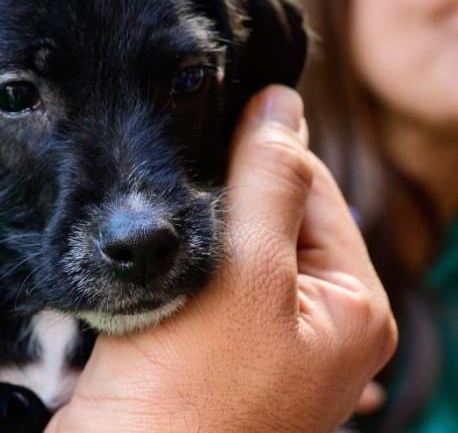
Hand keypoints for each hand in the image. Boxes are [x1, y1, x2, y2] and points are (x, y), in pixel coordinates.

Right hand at [48, 86, 397, 431]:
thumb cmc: (187, 392)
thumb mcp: (241, 276)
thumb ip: (266, 183)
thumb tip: (282, 103)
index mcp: (351, 306)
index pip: (311, 188)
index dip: (254, 154)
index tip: (193, 134)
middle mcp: (316, 324)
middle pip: (269, 216)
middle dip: (214, 202)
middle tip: (165, 206)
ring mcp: (262, 343)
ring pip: (225, 248)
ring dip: (186, 237)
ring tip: (154, 246)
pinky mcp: (209, 354)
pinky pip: (197, 284)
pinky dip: (170, 270)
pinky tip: (145, 277)